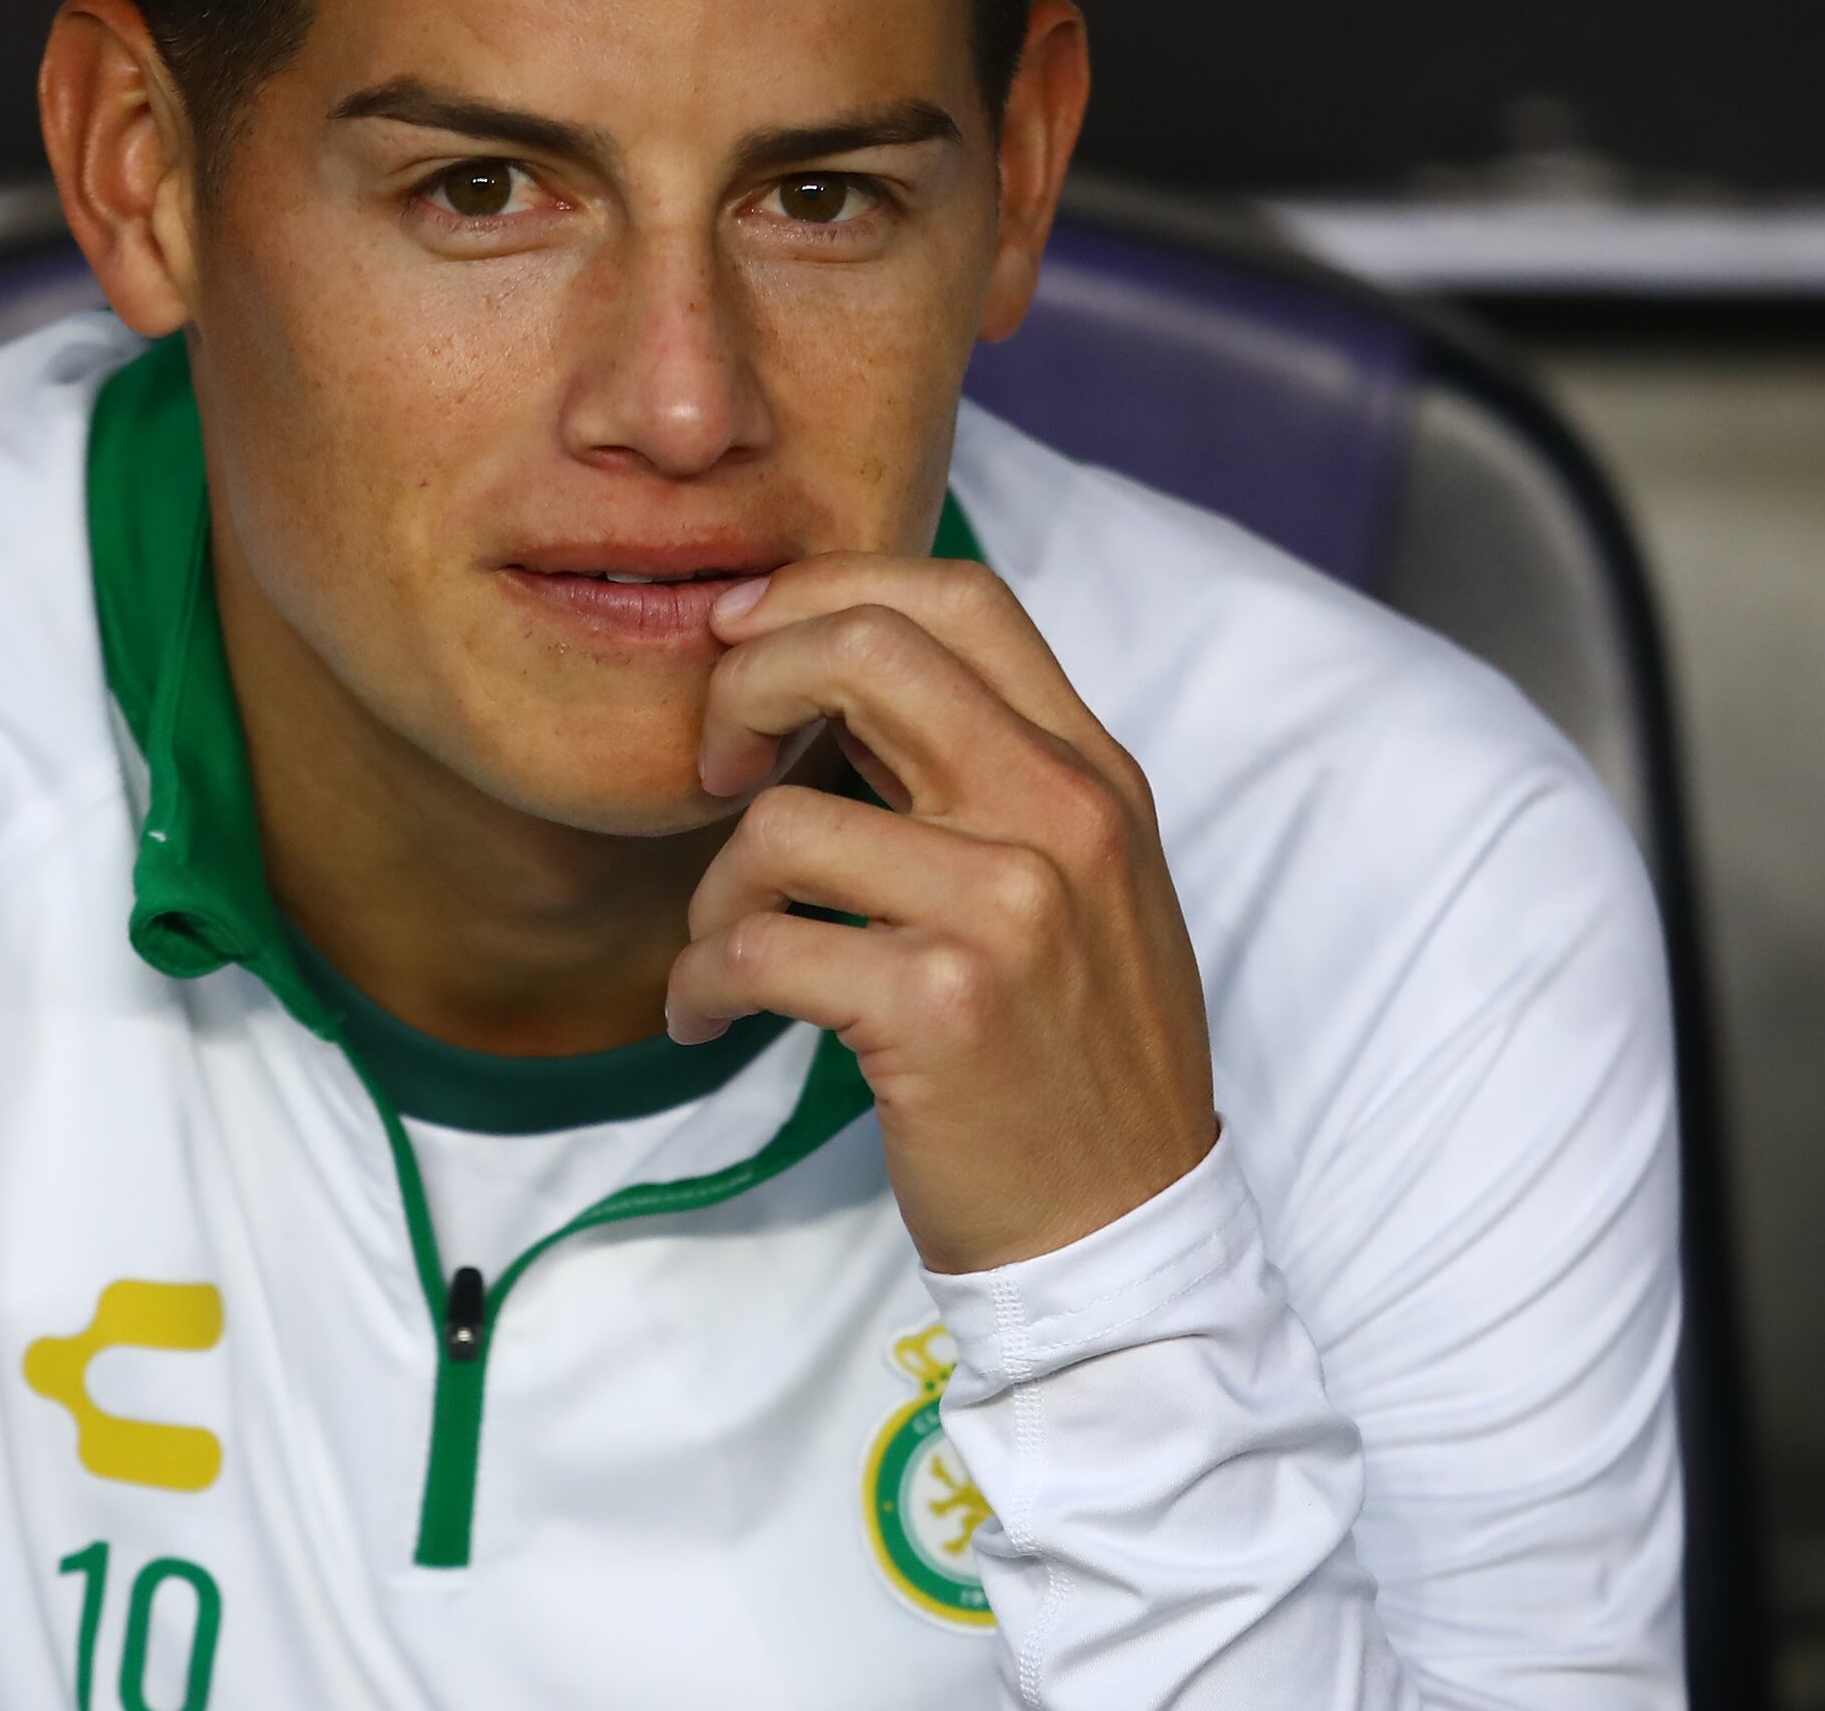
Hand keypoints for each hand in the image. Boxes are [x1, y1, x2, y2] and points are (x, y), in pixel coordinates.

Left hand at [665, 553, 1218, 1275]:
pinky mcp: (940, 1005)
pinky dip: (701, 980)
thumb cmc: (1067, 1057)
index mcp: (1091, 771)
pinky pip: (755, 946)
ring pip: (780, 821)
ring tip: (724, 951)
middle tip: (712, 767)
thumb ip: (972, 773)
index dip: (821, 592)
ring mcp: (1008, 909)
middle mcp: (1063, 817)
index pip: (954, 594)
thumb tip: (823, 667)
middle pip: (864, 650)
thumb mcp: (1068, 884)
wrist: (1123, 1234)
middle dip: (743, 688)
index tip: (742, 643)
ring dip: (713, 893)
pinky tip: (707, 1016)